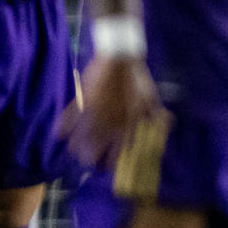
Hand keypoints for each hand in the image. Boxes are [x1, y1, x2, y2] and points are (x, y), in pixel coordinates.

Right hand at [63, 56, 166, 171]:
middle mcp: (109, 124)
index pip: (118, 152)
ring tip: (74, 152)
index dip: (111, 163)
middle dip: (91, 159)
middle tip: (88, 162)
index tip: (107, 167)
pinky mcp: (82, 102)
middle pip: (95, 150)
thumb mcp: (150, 100)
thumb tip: (168, 124)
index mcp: (127, 125)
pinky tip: (58, 134)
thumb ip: (156, 116)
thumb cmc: (138, 80)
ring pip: (80, 138)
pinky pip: (69, 119)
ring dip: (76, 147)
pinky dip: (62, 127)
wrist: (121, 59)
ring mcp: (94, 114)